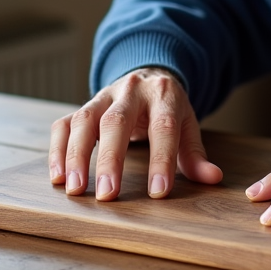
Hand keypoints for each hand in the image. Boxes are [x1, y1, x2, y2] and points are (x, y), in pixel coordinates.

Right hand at [48, 67, 222, 200]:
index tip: (157, 192)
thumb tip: (213, 179)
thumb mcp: (188, 124)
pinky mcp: (84, 104)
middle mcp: (132, 90)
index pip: (164, 127)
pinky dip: (57, 149)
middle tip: (107, 195)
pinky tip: (57, 176)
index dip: (162, 160)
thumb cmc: (168, 107)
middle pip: (117, 121)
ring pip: (85, 119)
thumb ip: (195, 153)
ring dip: (76, 155)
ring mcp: (104, 95)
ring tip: (75, 189)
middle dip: (111, 159)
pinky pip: (64, 123)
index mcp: (164, 94)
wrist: (149, 74)